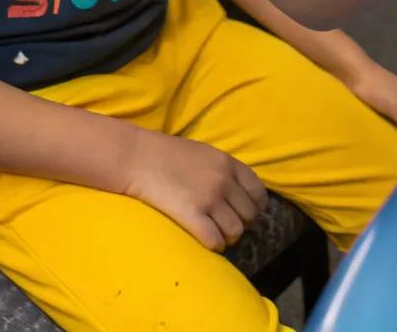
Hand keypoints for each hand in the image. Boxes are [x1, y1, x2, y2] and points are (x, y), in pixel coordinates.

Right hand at [123, 127, 266, 250]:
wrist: (138, 157)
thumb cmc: (168, 154)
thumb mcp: (204, 153)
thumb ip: (224, 171)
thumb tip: (240, 196)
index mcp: (228, 163)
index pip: (258, 192)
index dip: (256, 207)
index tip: (246, 213)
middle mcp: (223, 181)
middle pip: (249, 215)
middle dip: (241, 224)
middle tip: (227, 225)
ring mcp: (209, 199)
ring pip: (235, 231)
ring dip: (227, 236)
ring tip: (216, 233)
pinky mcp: (192, 215)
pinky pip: (215, 240)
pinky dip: (214, 244)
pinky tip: (206, 239)